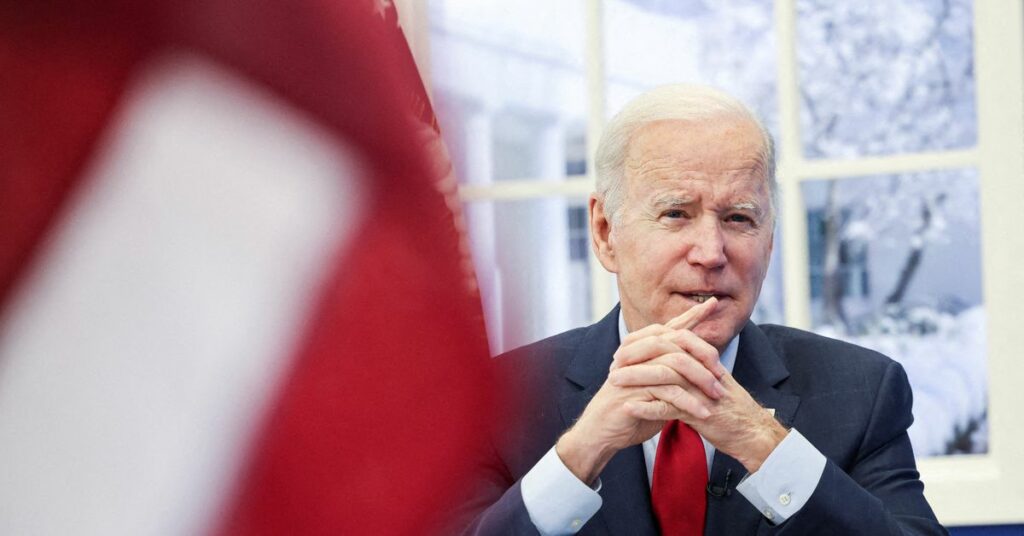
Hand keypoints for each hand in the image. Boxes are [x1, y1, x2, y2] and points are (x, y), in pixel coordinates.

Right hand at [555, 299, 723, 483]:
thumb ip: (672, 374)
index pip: (670, 326)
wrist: (600, 432)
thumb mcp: (656, 388)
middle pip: (676, 340)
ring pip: (674, 363)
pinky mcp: (634, 391)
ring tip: (717, 396)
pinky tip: (703, 413)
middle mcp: (636, 354)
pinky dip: (688, 403)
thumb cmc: (630, 410)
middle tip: (722, 374)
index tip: (713, 303)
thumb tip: (699, 366)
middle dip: (704, 354)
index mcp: (641, 349)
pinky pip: (668, 391)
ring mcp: (634, 370)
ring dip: (700, 381)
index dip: (692, 314)